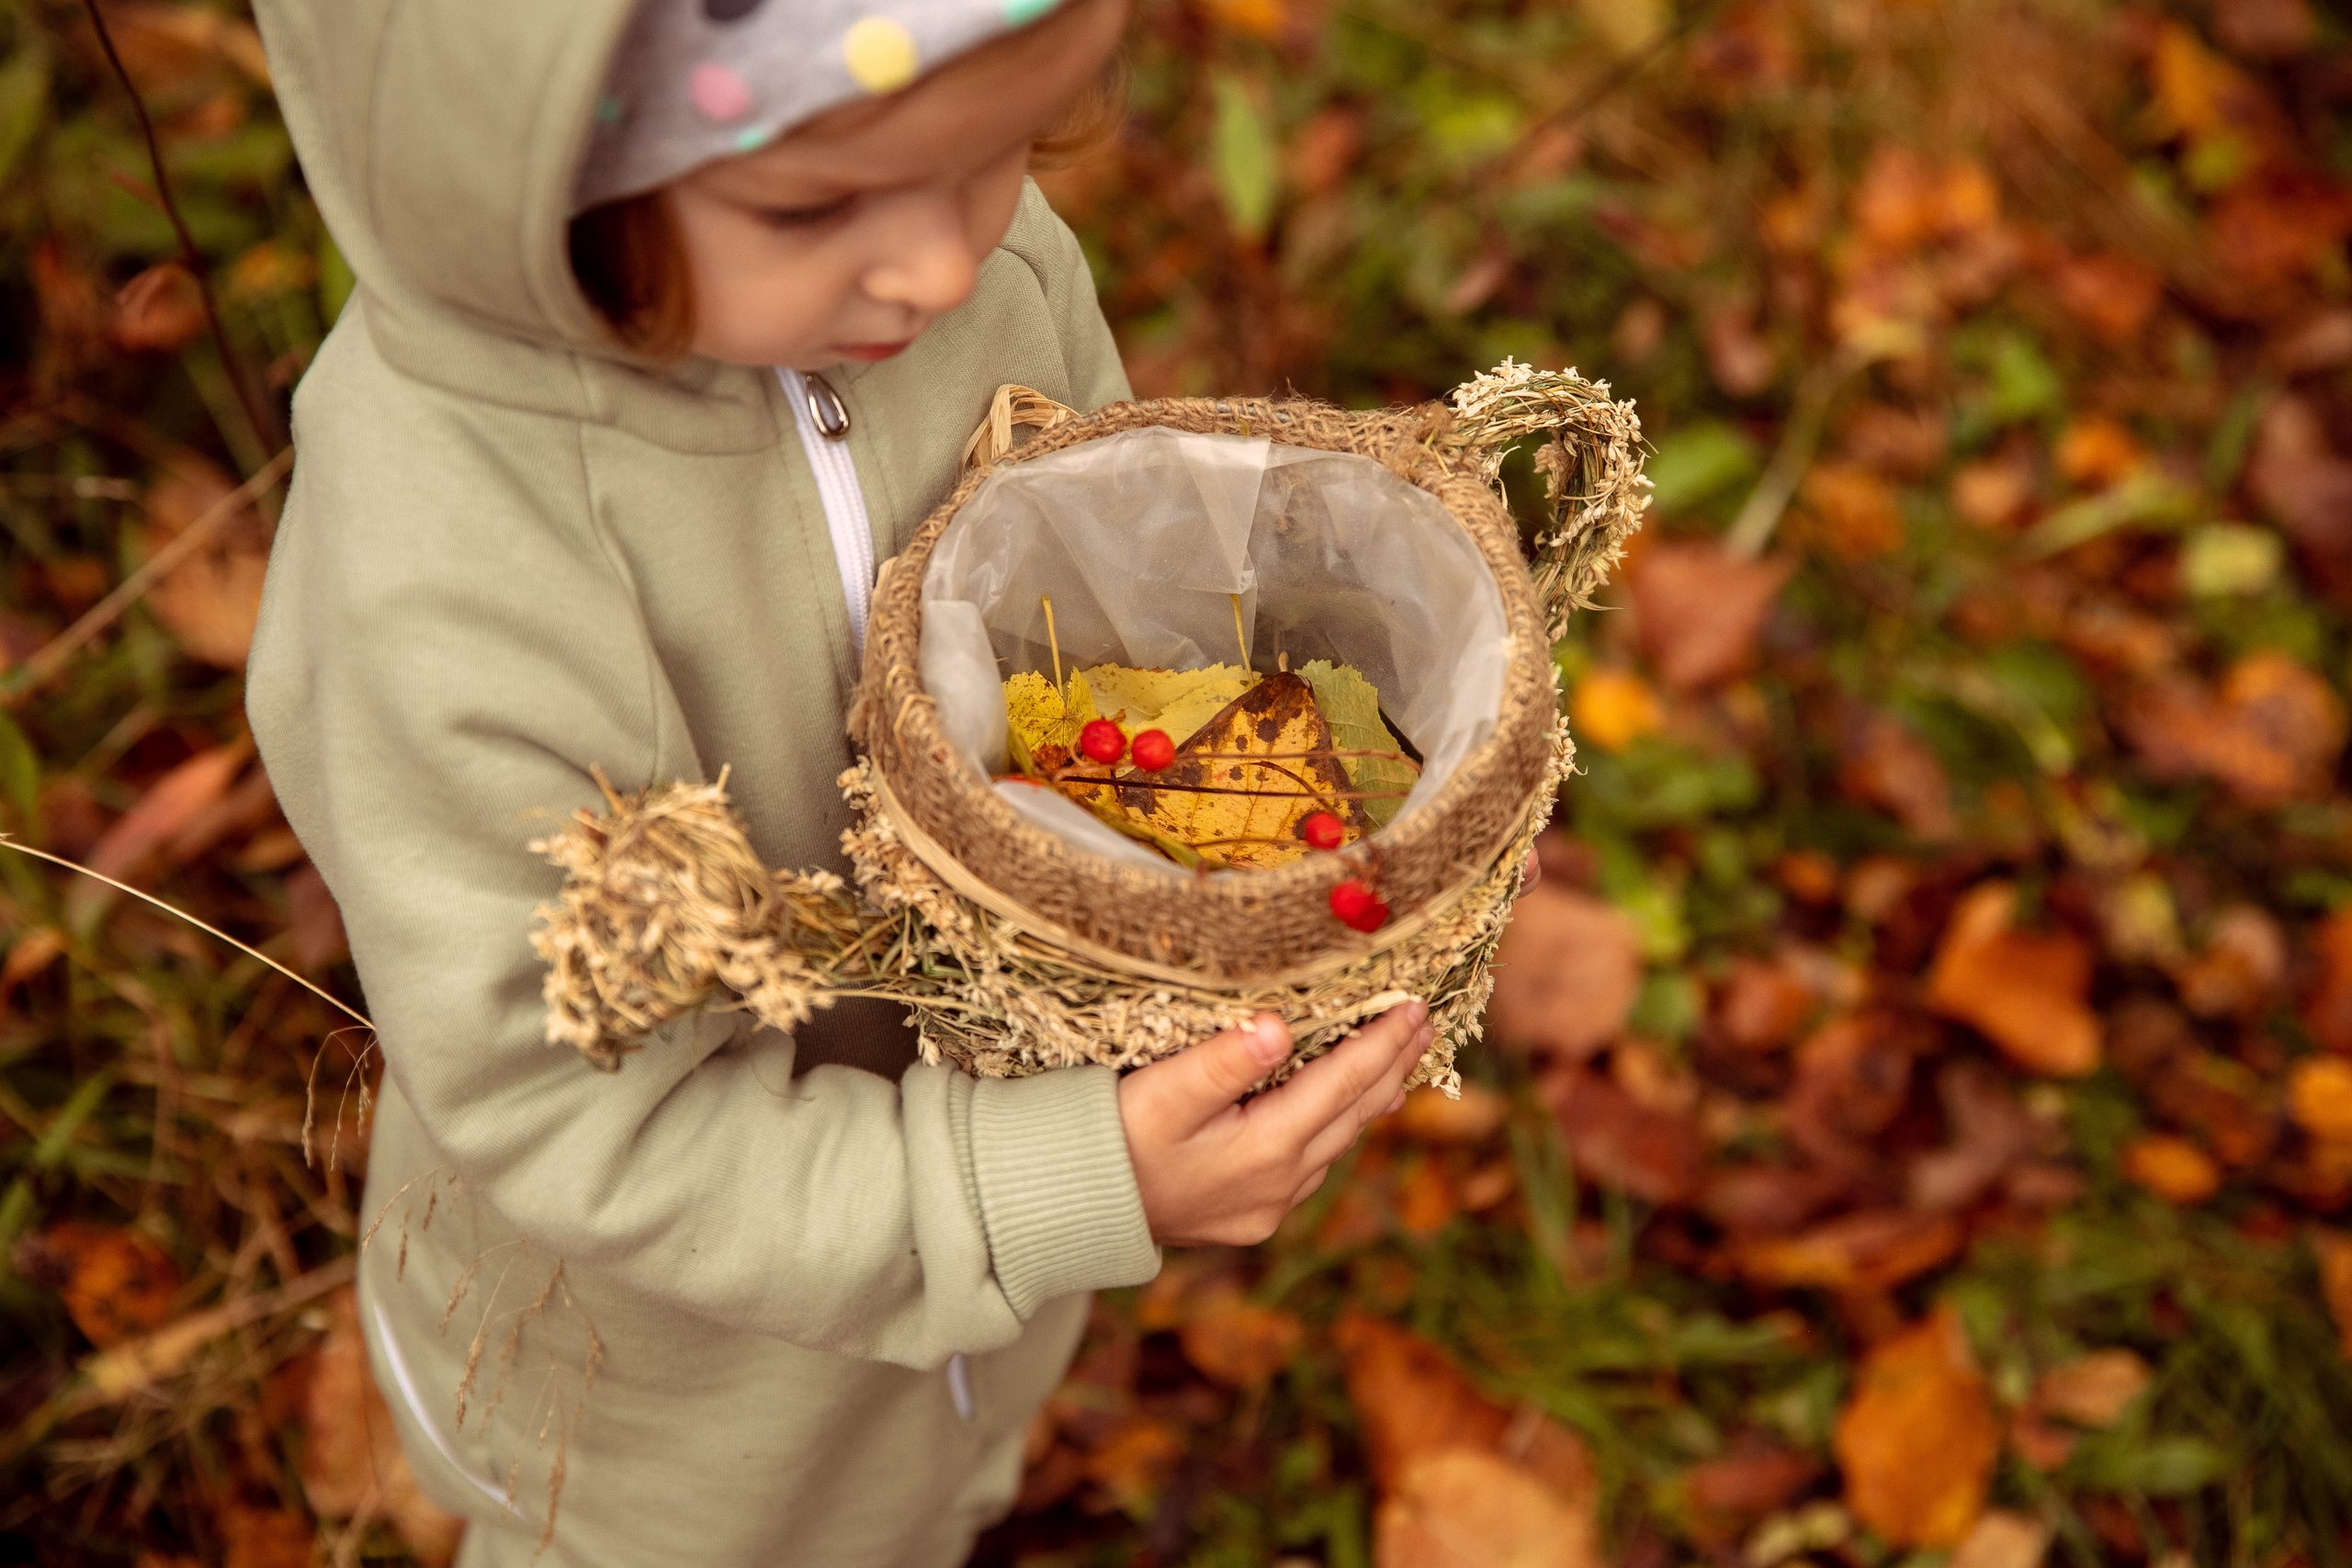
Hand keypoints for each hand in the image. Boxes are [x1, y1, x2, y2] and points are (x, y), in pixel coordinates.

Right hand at [1118, 1000, 1432, 1246]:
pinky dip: (1338, 1128)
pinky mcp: (1252, 1216)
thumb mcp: (1162, 1091)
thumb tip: (1280, 1028)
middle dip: (1392, 1064)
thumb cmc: (1112, 1139)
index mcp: (1267, 1148)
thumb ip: (1224, 1060)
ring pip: (1338, 1142)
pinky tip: (1344, 1112)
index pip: (1343, 1082)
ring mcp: (1269, 1206)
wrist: (1074, 1208)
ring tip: (1399, 1059)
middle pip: (1353, 1114)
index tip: (1415, 1005)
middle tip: (1425, 1021)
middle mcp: (1281, 1184)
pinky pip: (1314, 1164)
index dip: (1382, 1041)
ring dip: (1371, 1096)